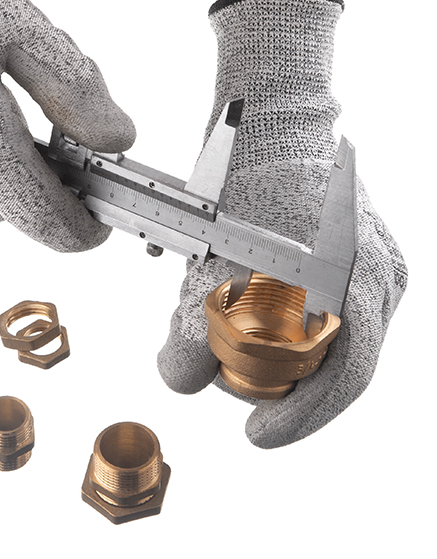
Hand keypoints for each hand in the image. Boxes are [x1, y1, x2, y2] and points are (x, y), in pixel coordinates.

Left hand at [157, 0, 407, 447]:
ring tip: (229, 334)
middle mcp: (377, 276)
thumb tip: (181, 380)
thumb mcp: (210, 266)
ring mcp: (369, 261)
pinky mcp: (351, 251)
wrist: (267, 123)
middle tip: (230, 381)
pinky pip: (323, 305)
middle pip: (335, 360)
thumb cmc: (245, 186)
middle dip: (281, 382)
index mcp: (359, 283)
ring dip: (278, 347)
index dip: (301, 417)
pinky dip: (285, 319)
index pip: (345, 376)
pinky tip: (249, 308)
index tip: (257, 435)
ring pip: (328, 334)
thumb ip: (188, 338)